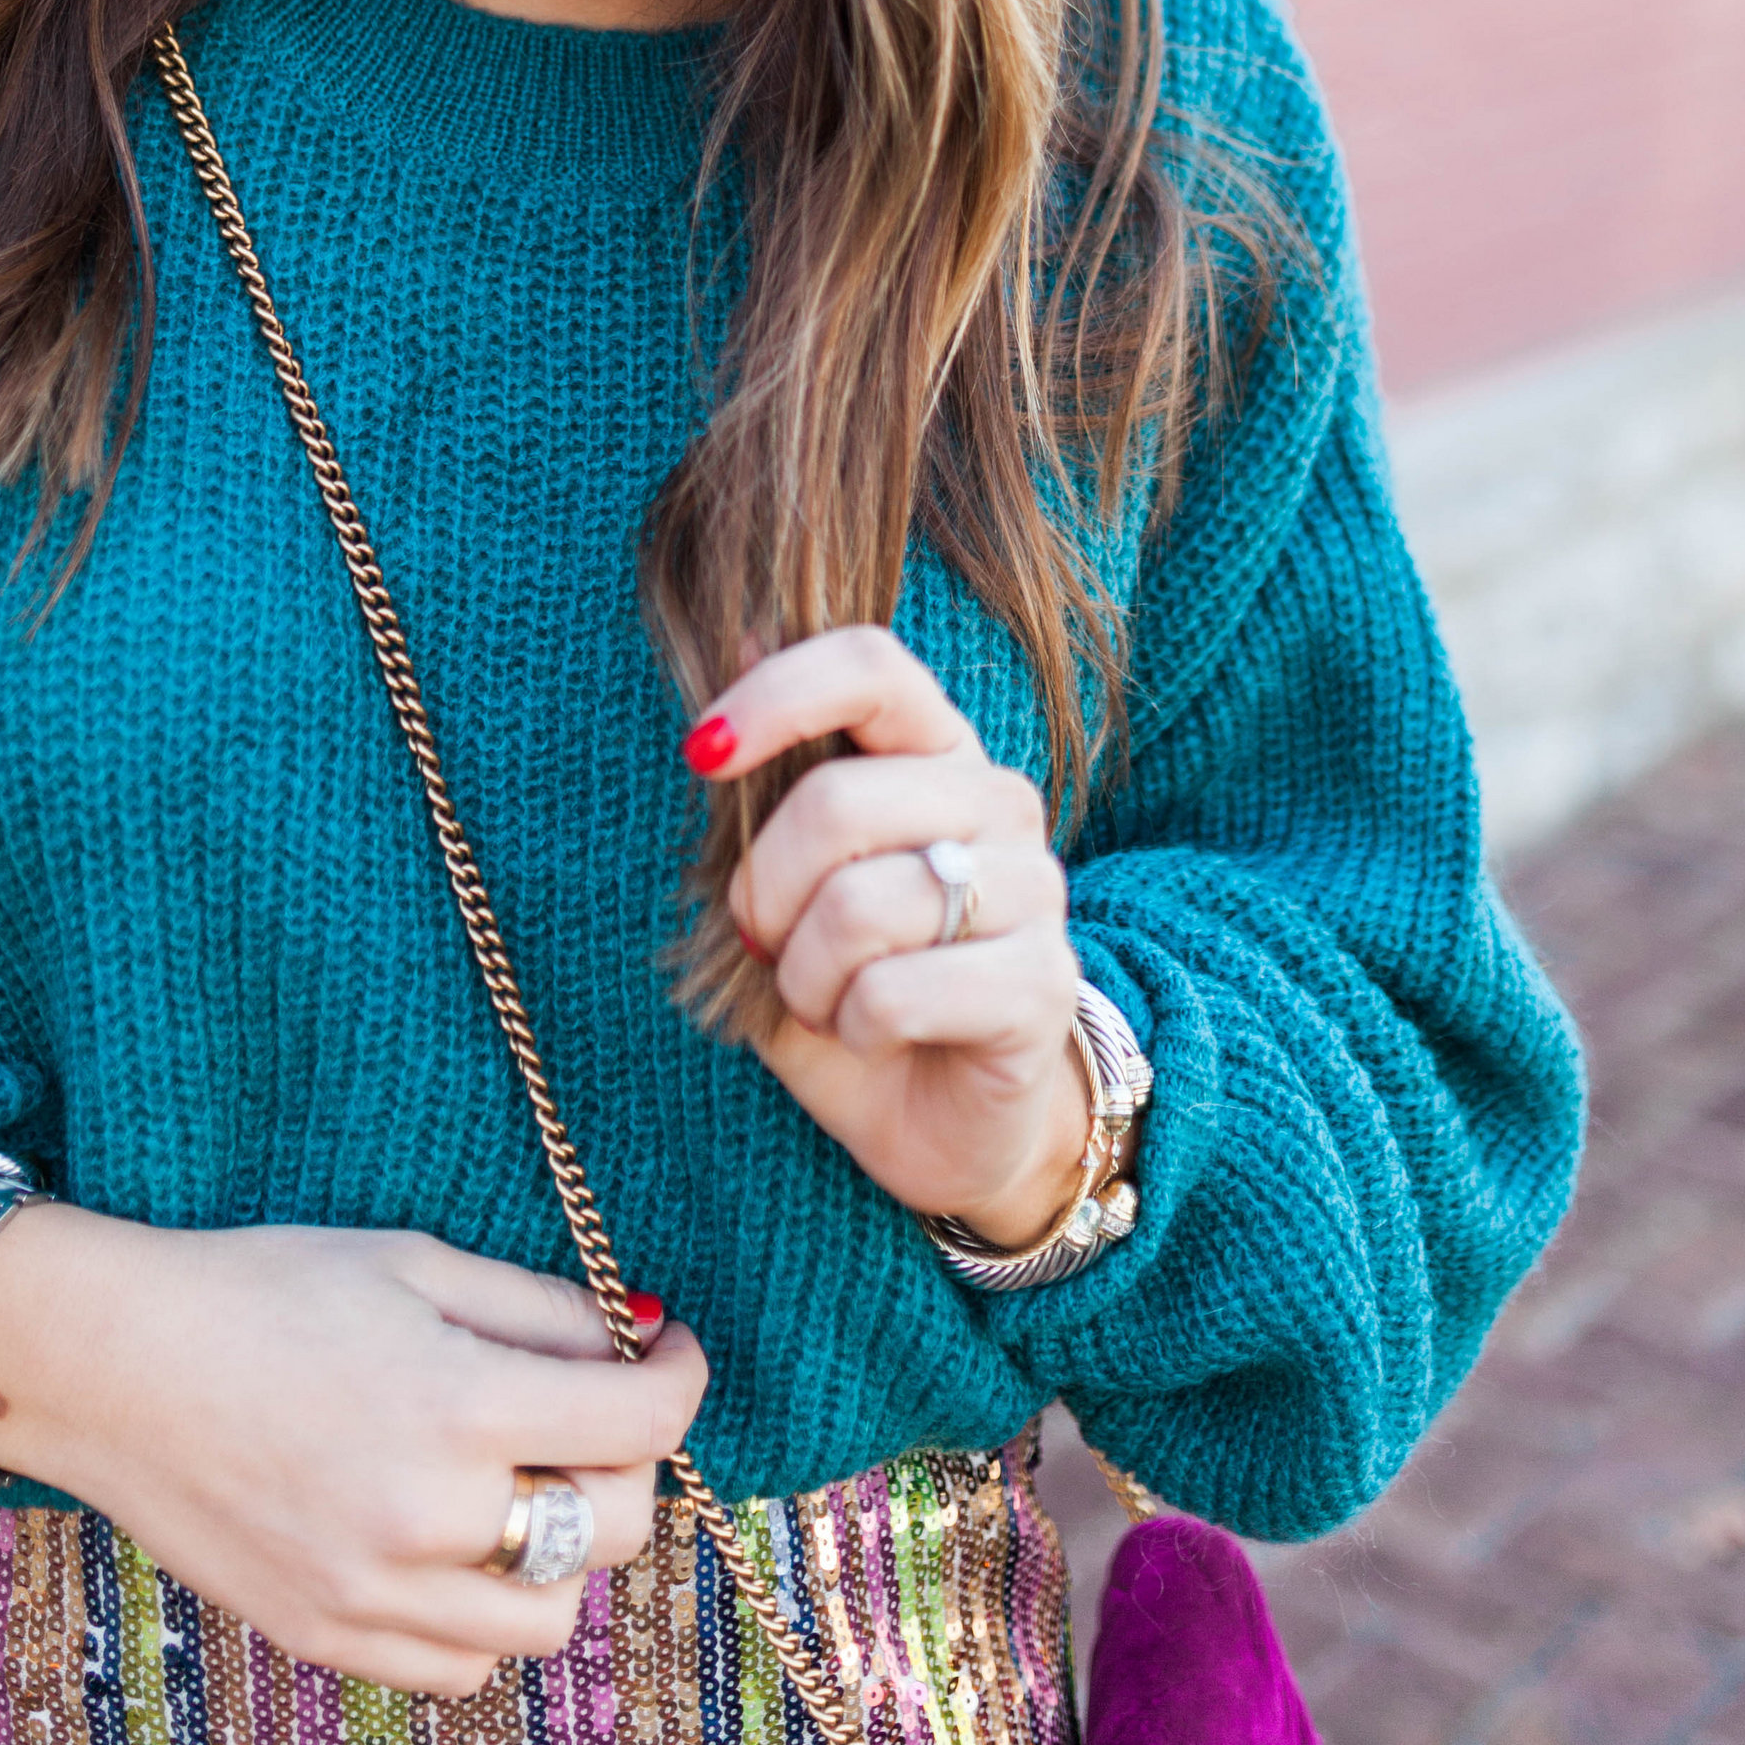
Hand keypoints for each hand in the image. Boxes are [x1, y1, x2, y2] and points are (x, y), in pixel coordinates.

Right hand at [0, 1207, 706, 1693]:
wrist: (118, 1367)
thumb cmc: (266, 1290)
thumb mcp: (415, 1261)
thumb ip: (539, 1310)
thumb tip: (636, 1340)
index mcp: (457, 1405)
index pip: (641, 1423)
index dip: (682, 1376)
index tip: (668, 1348)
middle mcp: (428, 1517)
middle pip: (619, 1529)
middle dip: (632, 1462)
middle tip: (596, 1412)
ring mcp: (376, 1595)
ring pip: (552, 1620)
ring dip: (568, 1550)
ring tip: (525, 1483)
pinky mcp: (329, 1637)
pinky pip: (462, 1668)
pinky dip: (486, 1617)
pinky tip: (458, 1546)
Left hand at [690, 626, 1092, 1247]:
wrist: (942, 1117)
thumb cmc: (852, 980)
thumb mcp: (790, 880)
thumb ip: (773, 775)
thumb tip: (742, 627)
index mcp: (937, 750)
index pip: (870, 667)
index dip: (777, 695)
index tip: (702, 754)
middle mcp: (998, 802)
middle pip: (838, 803)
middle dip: (764, 891)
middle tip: (763, 942)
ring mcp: (1033, 891)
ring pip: (859, 906)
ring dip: (804, 976)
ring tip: (825, 999)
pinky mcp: (1042, 986)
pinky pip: (893, 993)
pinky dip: (852, 1029)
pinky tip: (874, 1038)